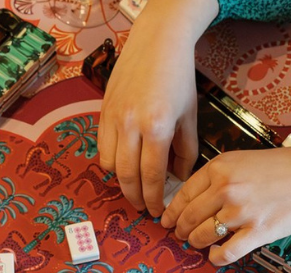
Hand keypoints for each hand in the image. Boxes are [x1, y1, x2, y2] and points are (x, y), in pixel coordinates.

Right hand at [98, 0, 218, 214]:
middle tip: (142, 207)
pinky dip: (111, 161)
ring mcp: (113, 118)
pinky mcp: (102, 112)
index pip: (151, 175)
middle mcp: (131, 125)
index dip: (152, 198)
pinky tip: (123, 162)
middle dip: (134, 197)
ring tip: (132, 185)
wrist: (156, 42)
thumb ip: (186, 151)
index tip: (156, 211)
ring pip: (109, 165)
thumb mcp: (189, 116)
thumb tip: (179, 179)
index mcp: (157, 127)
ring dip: (120, 181)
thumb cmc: (178, 77)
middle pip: (126, 176)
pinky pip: (101, 148)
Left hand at [161, 148, 290, 266]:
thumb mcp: (244, 160)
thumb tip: (193, 201)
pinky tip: (217, 254)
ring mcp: (240, 212)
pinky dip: (216, 258)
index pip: (183, 195)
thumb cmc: (285, 168)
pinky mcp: (255, 232)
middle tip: (180, 235)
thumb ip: (218, 177)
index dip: (172, 212)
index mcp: (220, 168)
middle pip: (187, 218)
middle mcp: (226, 188)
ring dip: (196, 243)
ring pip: (200, 237)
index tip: (167, 220)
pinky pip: (224, 254)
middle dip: (180, 230)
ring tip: (199, 243)